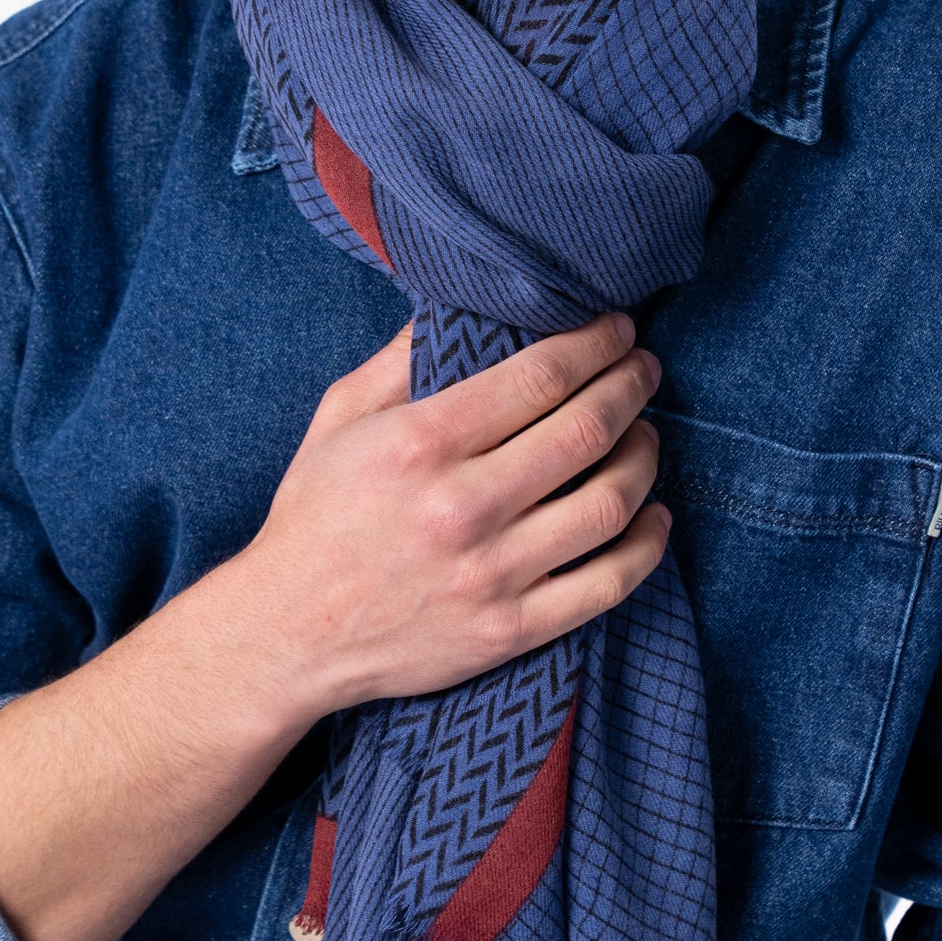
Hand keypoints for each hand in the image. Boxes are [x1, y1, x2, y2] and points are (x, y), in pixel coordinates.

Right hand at [223, 311, 670, 721]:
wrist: (287, 634)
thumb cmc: (314, 517)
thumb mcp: (340, 419)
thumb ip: (401, 359)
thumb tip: (460, 306)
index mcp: (422, 442)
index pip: (541, 376)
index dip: (596, 344)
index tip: (618, 329)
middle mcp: (462, 506)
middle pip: (587, 430)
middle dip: (631, 387)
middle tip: (644, 369)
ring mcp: (491, 573)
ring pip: (609, 503)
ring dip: (644, 458)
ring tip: (646, 435)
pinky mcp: (509, 630)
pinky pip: (608, 584)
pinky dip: (647, 545)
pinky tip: (654, 517)